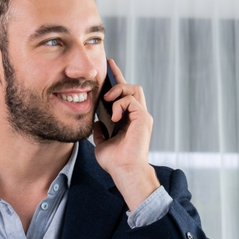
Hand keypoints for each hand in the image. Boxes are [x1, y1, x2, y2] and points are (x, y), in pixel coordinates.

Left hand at [93, 59, 159, 209]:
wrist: (124, 171)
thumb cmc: (114, 162)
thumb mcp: (102, 143)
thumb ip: (100, 131)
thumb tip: (95, 121)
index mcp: (128, 120)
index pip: (123, 96)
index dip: (116, 81)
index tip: (109, 67)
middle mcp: (136, 116)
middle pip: (131, 87)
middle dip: (118, 76)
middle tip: (108, 67)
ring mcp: (141, 116)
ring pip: (134, 89)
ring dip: (119, 90)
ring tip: (108, 99)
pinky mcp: (143, 118)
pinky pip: (131, 100)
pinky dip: (120, 104)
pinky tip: (114, 116)